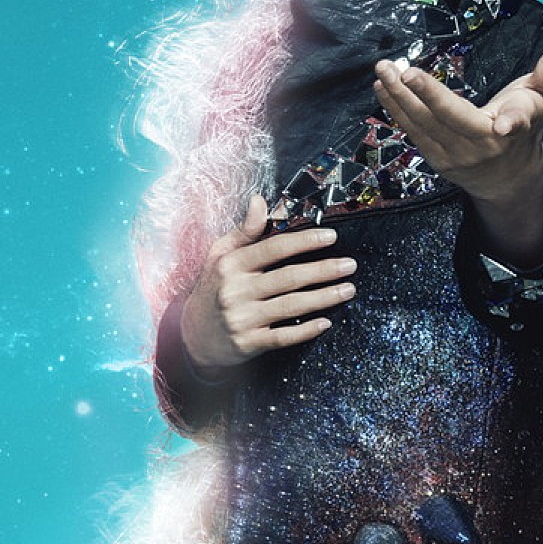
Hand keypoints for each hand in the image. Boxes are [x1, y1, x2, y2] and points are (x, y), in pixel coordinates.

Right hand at [180, 194, 355, 372]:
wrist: (192, 336)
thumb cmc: (212, 288)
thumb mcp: (220, 255)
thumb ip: (244, 230)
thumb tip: (260, 200)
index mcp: (232, 264)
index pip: (274, 247)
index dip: (305, 241)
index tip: (331, 236)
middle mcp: (236, 290)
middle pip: (289, 277)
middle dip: (324, 270)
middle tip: (350, 265)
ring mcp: (242, 318)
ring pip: (291, 306)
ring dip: (324, 298)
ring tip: (348, 289)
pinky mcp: (249, 343)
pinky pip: (283, 337)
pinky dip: (305, 331)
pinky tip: (325, 323)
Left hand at [373, 45, 542, 204]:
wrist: (507, 175)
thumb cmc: (527, 124)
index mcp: (515, 129)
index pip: (517, 122)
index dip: (513, 120)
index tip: (507, 122)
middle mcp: (484, 146)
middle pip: (453, 120)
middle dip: (426, 95)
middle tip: (402, 70)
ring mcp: (456, 156)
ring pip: (425, 126)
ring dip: (400, 98)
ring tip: (383, 71)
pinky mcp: (436, 159)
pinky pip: (413, 132)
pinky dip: (396, 109)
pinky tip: (382, 86)